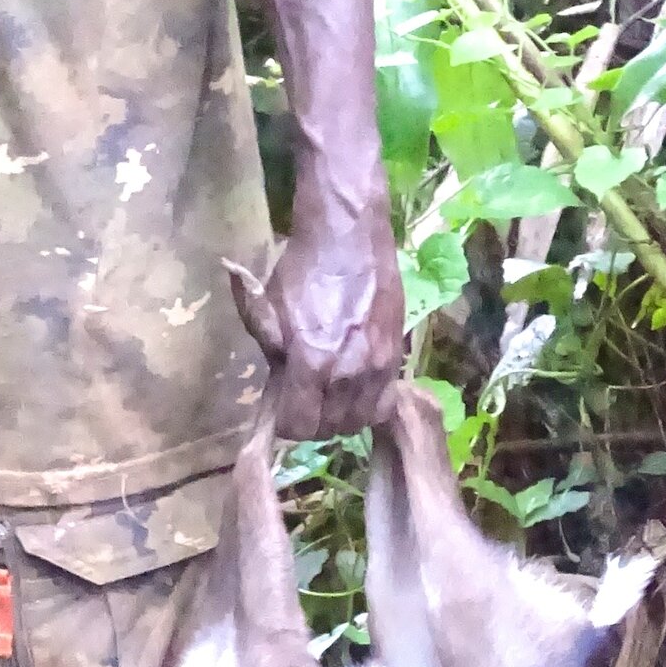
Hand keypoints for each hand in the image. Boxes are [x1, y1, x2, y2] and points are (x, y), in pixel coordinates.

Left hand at [228, 200, 403, 439]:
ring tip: (328, 397)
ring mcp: (377, 367)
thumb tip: (274, 389)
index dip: (286, 421)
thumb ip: (271, 353)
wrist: (350, 238)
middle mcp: (347, 373)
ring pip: (359, 421)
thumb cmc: (302, 269)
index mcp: (311, 363)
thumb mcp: (269, 309)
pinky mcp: (396, 356)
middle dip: (311, 421)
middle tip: (303, 400)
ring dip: (340, 417)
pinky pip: (385, 403)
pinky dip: (368, 406)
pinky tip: (355, 390)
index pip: (299, 425)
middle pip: (329, 429)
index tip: (282, 405)